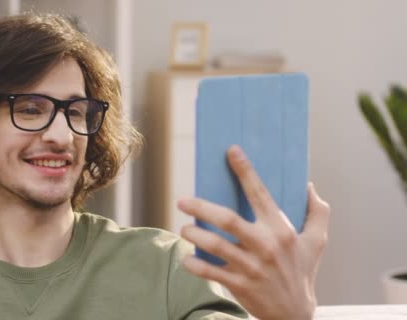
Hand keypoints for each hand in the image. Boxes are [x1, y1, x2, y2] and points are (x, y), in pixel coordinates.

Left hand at [178, 145, 329, 319]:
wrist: (294, 313)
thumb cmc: (302, 271)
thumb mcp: (317, 241)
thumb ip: (318, 212)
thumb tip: (309, 186)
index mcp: (280, 229)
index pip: (260, 193)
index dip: (245, 170)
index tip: (232, 152)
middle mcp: (264, 245)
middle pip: (228, 220)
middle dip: (201, 207)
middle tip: (182, 200)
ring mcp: (250, 266)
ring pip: (215, 245)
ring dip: (194, 235)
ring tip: (185, 229)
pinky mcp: (239, 284)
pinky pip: (210, 272)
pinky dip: (195, 265)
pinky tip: (187, 258)